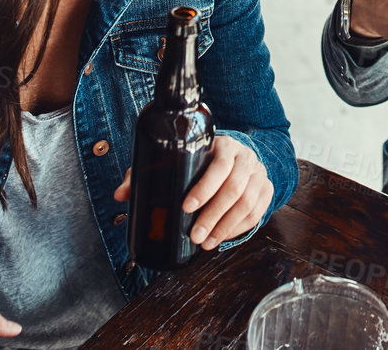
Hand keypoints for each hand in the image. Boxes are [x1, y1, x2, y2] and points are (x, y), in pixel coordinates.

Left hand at [111, 135, 272, 250]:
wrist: (239, 155)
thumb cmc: (203, 159)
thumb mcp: (181, 158)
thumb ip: (150, 173)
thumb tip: (120, 194)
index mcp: (225, 145)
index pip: (220, 165)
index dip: (205, 187)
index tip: (186, 207)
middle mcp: (246, 158)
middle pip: (235, 188)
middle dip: (213, 215)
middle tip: (195, 235)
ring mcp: (259, 174)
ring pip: (248, 204)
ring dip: (226, 227)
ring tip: (206, 242)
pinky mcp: (267, 190)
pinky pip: (257, 213)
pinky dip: (239, 229)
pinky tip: (221, 238)